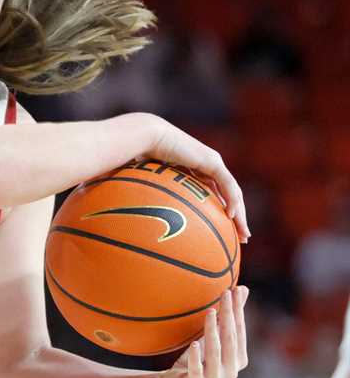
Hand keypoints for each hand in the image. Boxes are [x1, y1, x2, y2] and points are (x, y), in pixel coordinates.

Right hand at [149, 118, 249, 241]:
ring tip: (243, 234)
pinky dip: (232, 201)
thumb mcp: (147, 184)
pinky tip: (232, 216)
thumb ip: (149, 199)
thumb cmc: (137, 159)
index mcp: (194, 171)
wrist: (144, 138)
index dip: (220, 212)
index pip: (214, 194)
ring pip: (233, 192)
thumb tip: (135, 220)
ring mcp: (211, 162)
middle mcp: (206, 166)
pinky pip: (227, 184)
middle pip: (228, 196)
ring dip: (240, 214)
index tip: (223, 232)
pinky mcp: (212, 161)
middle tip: (241, 238)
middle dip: (237, 218)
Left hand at [154, 287, 248, 377]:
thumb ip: (227, 319)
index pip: (239, 330)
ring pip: (215, 351)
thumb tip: (243, 289)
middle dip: (229, 315)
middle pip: (230, 338)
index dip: (238, 310)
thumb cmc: (197, 360)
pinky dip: (196, 356)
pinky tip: (195, 344)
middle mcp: (231, 370)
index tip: (236, 289)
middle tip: (226, 293)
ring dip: (212, 331)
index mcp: (238, 359)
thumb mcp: (212, 338)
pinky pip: (197, 368)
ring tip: (210, 312)